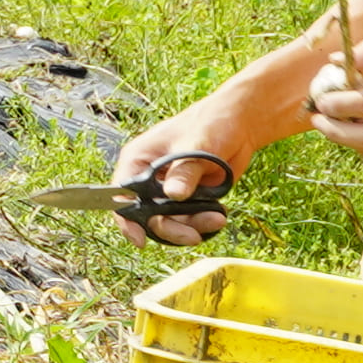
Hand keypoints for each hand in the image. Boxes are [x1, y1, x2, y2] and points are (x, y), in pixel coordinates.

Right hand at [97, 112, 246, 244]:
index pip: (121, 194)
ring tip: (217, 218)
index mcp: (139, 159)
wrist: (241, 124)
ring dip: (192, 227)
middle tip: (193, 235)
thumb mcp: (196, 144)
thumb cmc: (211, 123)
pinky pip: (189, 220)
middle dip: (170, 228)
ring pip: (170, 222)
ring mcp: (169, 189)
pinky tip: (218, 214)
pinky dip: (203, 223)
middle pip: (147, 215)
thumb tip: (173, 194)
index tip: (140, 239)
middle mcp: (150, 178)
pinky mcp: (189, 198)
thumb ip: (184, 171)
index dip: (126, 219)